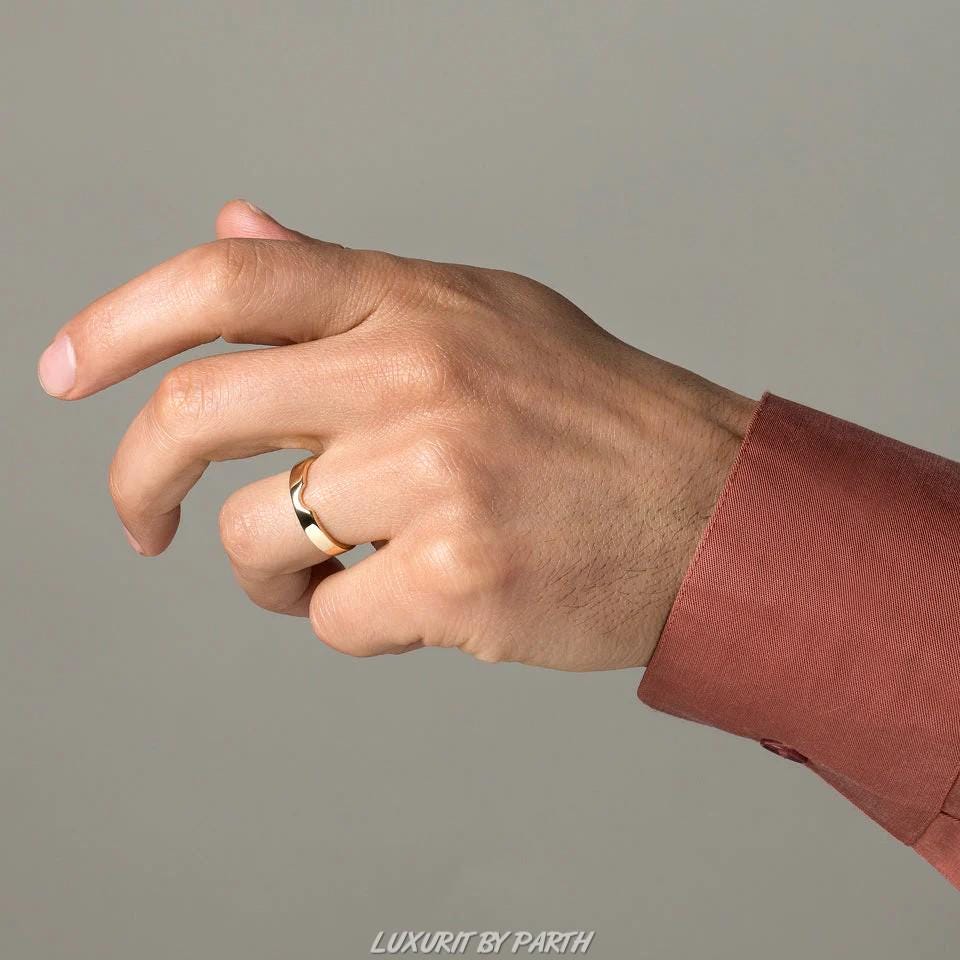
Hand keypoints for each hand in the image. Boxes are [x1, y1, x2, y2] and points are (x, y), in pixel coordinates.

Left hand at [38, 201, 754, 669]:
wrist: (709, 507)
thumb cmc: (597, 415)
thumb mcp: (479, 316)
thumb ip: (348, 281)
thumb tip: (238, 224)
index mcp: (416, 303)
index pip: (229, 280)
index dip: (122, 321)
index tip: (69, 371)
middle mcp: (417, 378)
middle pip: (200, 414)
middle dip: (141, 475)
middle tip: (144, 518)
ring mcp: (434, 481)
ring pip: (257, 539)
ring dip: (264, 570)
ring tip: (324, 571)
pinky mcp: (455, 581)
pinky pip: (332, 617)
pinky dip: (344, 620)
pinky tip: (406, 600)